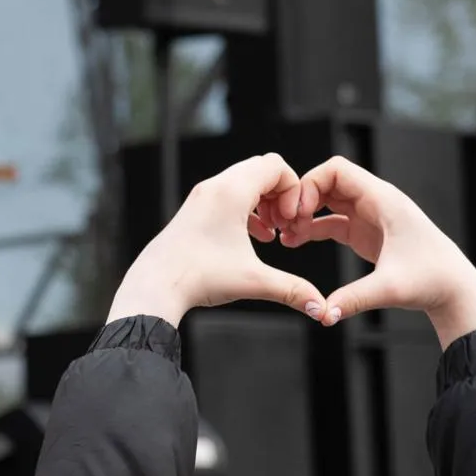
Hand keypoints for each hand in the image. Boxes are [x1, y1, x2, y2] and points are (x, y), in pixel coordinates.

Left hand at [109, 153, 326, 326]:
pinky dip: (247, 209)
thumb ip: (292, 290)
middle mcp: (214, 187)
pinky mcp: (194, 210)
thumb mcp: (253, 281)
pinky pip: (228, 196)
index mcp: (230, 192)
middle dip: (281, 194)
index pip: (276, 166)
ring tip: (272, 231)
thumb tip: (321, 309)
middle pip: (261, 169)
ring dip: (264, 201)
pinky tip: (255, 237)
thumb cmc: (198, 277)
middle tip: (284, 224)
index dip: (294, 189)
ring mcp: (201, 197)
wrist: (154, 286)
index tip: (292, 220)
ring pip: (244, 182)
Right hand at [274, 155, 475, 346]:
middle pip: (327, 181)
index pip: (337, 170)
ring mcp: (369, 216)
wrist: (453, 289)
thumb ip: (355, 299)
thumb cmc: (431, 280)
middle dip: (300, 198)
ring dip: (303, 213)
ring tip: (284, 236)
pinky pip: (330, 221)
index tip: (296, 212)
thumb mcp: (391, 288)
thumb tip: (324, 315)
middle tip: (283, 224)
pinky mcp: (365, 232)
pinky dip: (311, 228)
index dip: (310, 185)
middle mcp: (374, 202)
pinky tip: (293, 242)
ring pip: (326, 200)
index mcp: (383, 200)